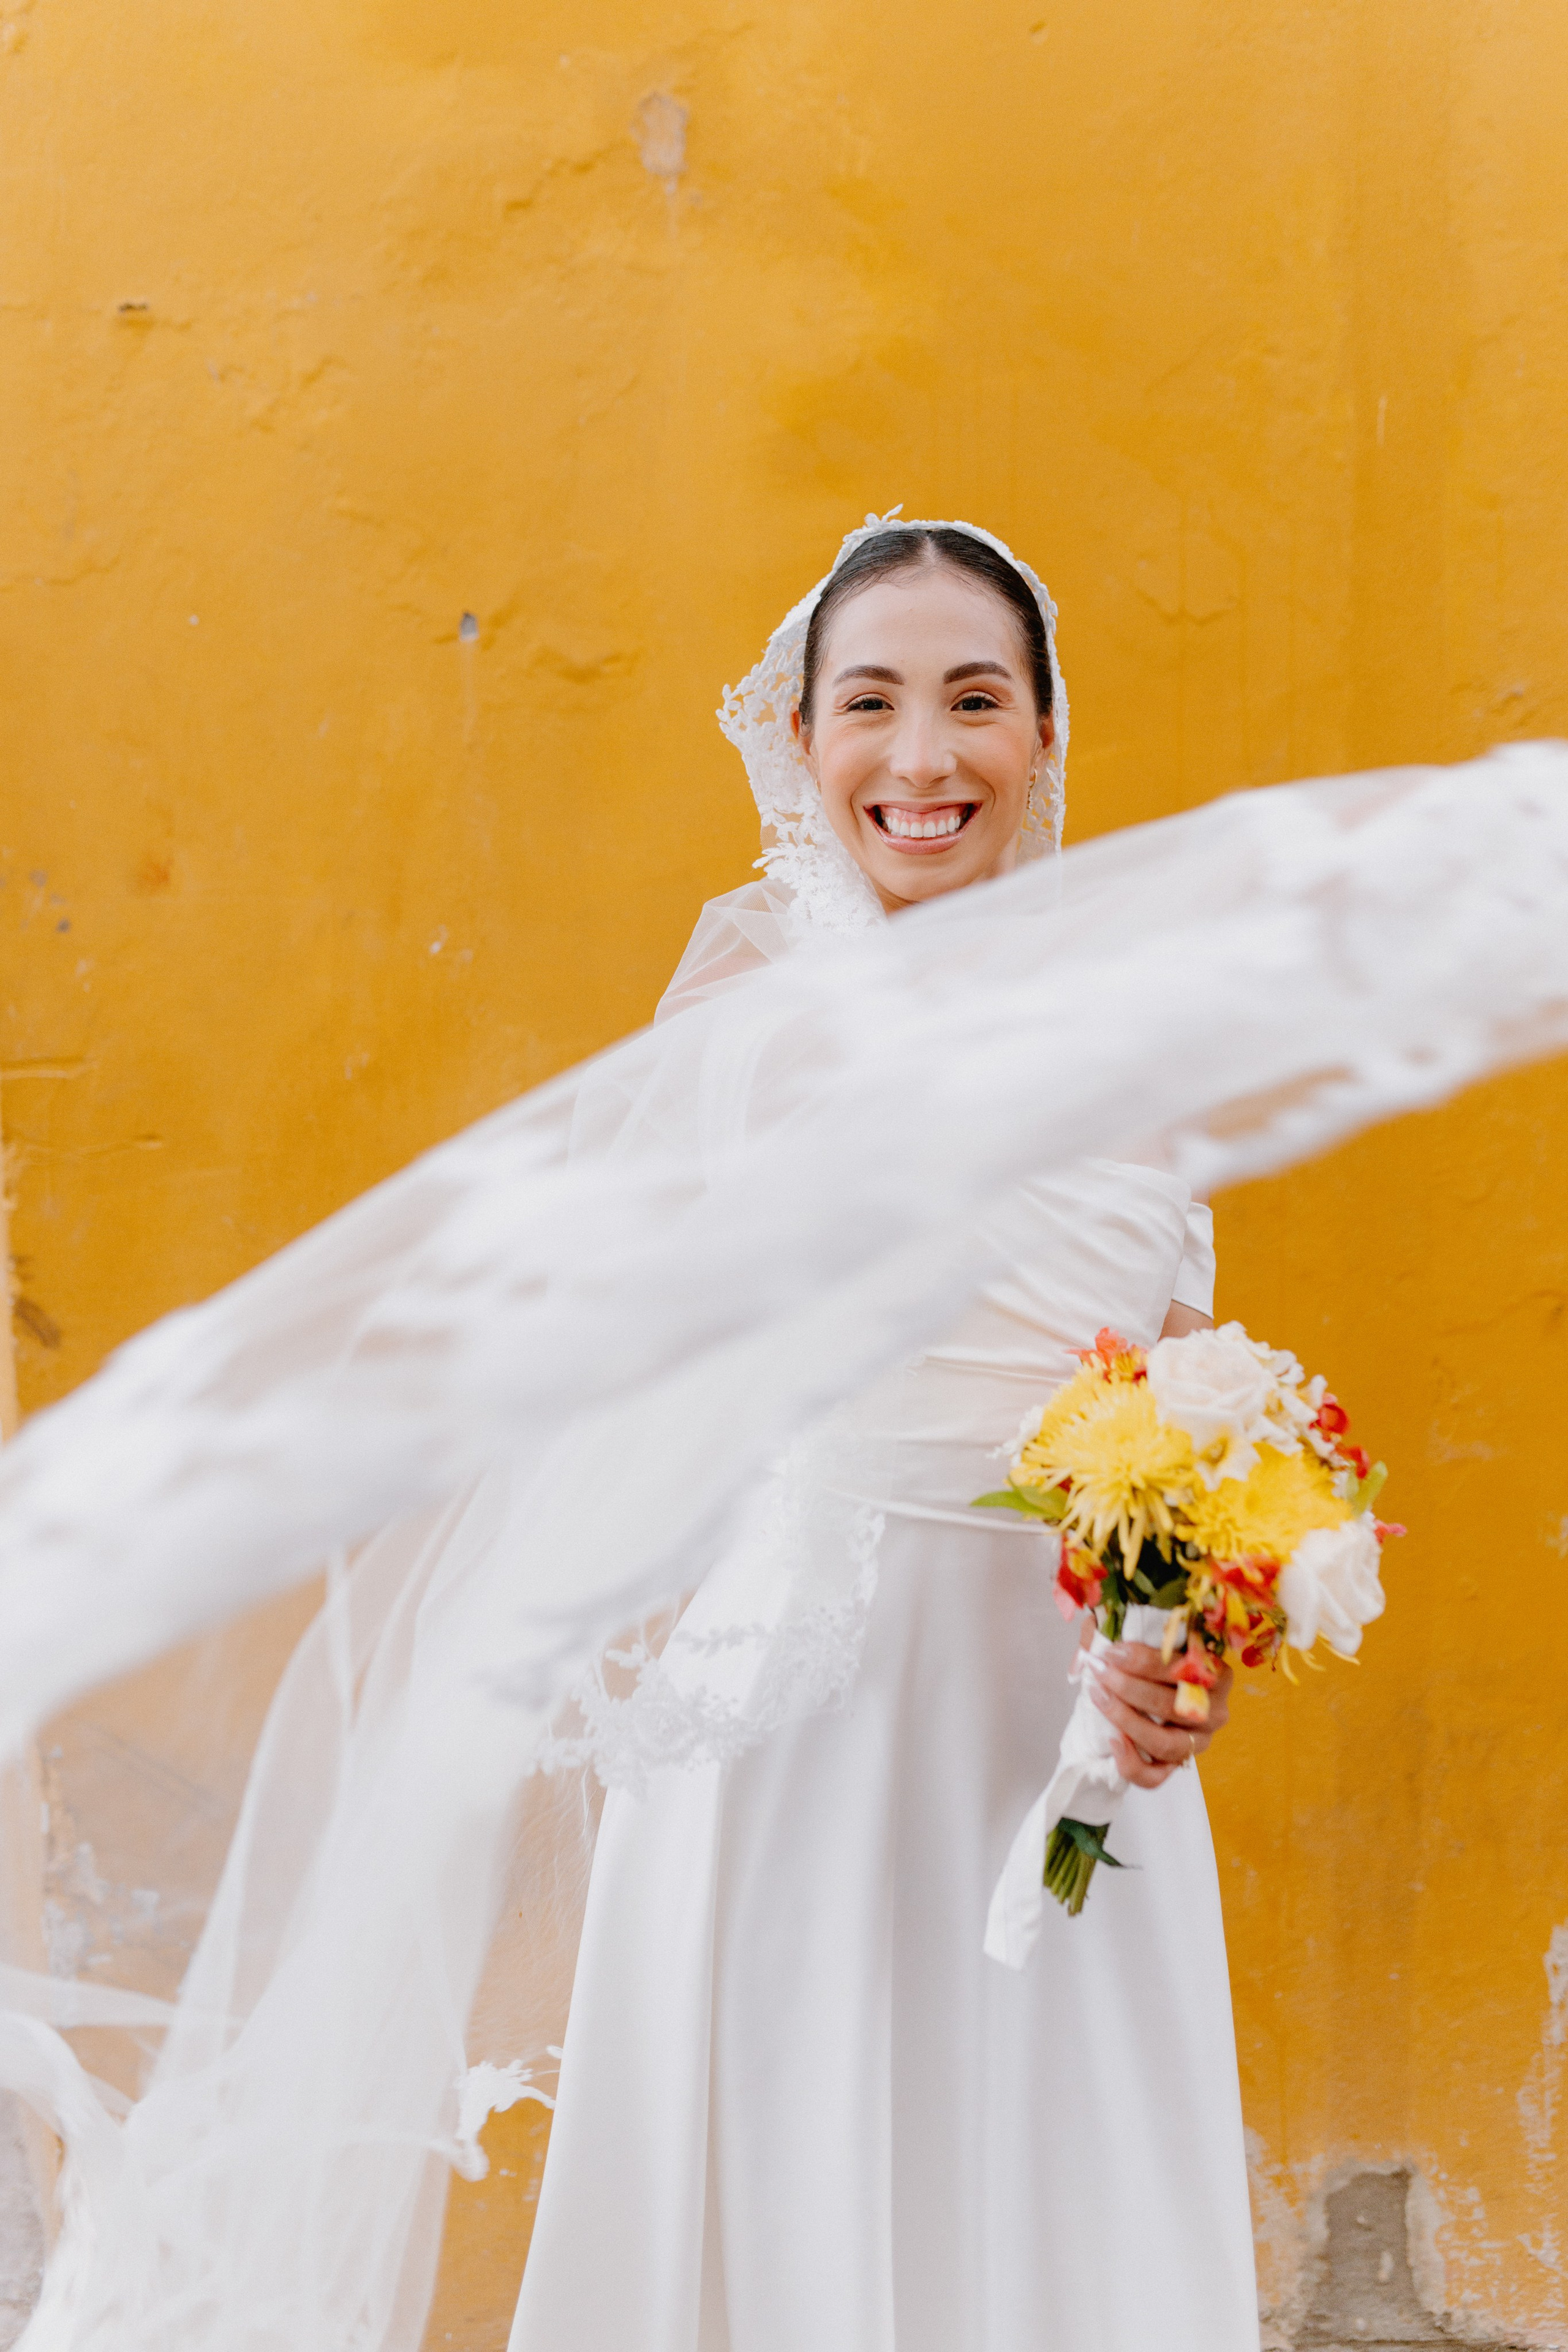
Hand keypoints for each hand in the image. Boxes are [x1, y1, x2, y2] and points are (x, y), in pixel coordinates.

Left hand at [1086, 1638, 1232, 1789]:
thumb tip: (1089, 1647)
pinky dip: (1130, 1763)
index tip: (1112, 1652)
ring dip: (1127, 1721)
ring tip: (1099, 1698)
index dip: (1147, 1661)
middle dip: (1130, 1687)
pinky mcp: (1178, 1764)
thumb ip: (1114, 1630)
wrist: (1147, 1693)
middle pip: (1175, 1705)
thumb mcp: (1137, 1636)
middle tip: (1100, 1672)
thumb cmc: (1145, 1660)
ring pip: (1166, 1743)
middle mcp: (1214, 1710)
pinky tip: (1112, 1740)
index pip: (1187, 1668)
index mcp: (1214, 1672)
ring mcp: (1198, 1741)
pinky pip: (1155, 1776)